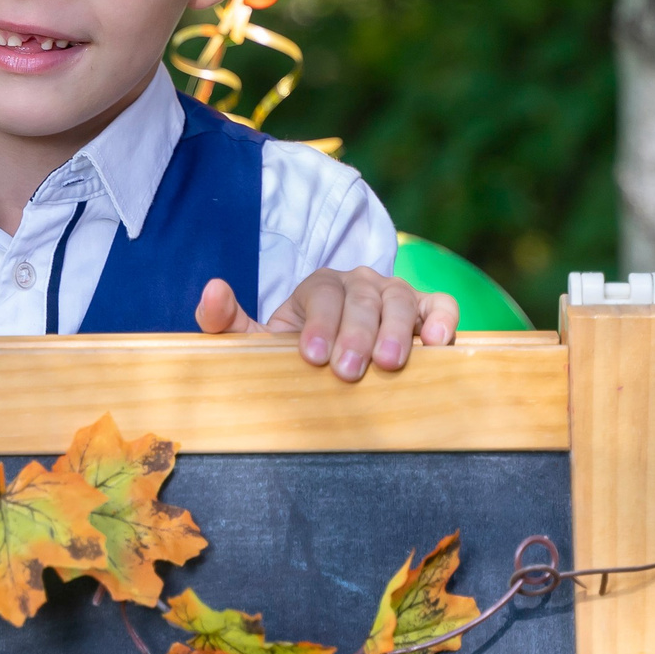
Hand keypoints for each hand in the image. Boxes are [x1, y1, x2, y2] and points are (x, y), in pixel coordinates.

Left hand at [194, 266, 457, 378]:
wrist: (335, 362)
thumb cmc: (295, 353)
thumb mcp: (256, 340)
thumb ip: (226, 320)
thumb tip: (212, 289)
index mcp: (318, 287)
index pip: (321, 294)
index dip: (319, 323)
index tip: (312, 357)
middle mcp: (359, 284)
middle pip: (361, 297)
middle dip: (355, 333)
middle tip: (348, 370)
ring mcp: (396, 294)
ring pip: (401, 299)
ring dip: (396, 330)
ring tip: (390, 363)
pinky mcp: (428, 310)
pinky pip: (441, 306)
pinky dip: (443, 320)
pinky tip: (438, 344)